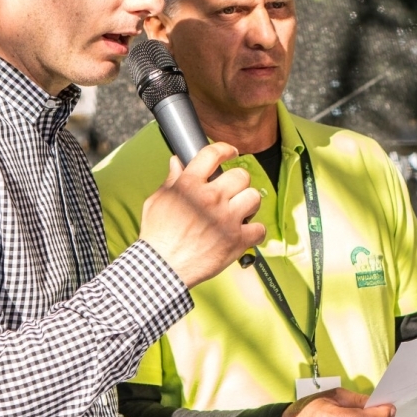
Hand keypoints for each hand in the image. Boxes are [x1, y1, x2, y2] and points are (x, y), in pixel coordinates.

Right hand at [139, 143, 264, 288]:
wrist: (162, 267)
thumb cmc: (157, 236)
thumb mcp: (157, 202)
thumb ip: (172, 180)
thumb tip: (176, 162)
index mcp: (190, 185)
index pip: (213, 154)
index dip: (225, 149)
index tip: (231, 152)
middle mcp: (211, 198)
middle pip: (240, 175)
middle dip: (238, 182)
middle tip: (233, 192)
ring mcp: (226, 219)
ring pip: (254, 198)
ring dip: (249, 204)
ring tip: (240, 211)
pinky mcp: (236, 240)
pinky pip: (260, 229)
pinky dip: (255, 232)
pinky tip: (245, 233)